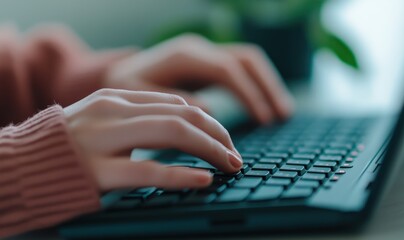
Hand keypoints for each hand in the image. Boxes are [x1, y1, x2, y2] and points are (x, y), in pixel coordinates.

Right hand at [64, 89, 241, 190]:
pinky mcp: (95, 171)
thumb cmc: (66, 148)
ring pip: (173, 134)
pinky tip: (203, 180)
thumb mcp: (102, 121)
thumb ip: (137, 118)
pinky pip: (149, 170)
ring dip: (210, 150)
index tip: (226, 141)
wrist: (17, 167)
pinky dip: (181, 175)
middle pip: (183, 115)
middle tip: (235, 156)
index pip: (178, 103)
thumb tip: (184, 125)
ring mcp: (103, 139)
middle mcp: (113, 111)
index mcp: (116, 97)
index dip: (210, 122)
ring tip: (229, 165)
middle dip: (218, 135)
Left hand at [105, 34, 293, 123]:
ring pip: (248, 62)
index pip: (227, 69)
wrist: (117, 73)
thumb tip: (208, 111)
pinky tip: (264, 109)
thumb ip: (172, 102)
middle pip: (246, 59)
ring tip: (283, 114)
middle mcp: (200, 48)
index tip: (264, 119)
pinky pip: (240, 72)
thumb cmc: (124, 87)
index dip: (249, 93)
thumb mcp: (138, 95)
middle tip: (284, 116)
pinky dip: (256, 88)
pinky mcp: (208, 64)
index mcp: (185, 55)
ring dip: (268, 86)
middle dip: (268, 86)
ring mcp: (206, 54)